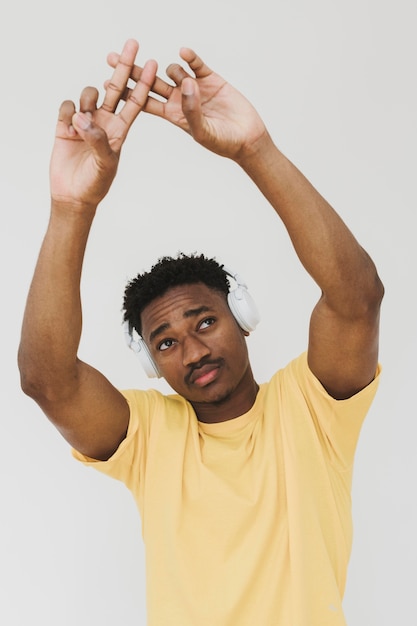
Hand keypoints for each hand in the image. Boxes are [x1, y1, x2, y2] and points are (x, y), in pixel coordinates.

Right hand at [50, 39, 157, 210]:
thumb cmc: (96, 184)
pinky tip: (69, 126)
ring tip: (83, 121)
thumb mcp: (105, 164)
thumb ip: (98, 141)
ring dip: (87, 100)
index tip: (153, 64)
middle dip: (124, 67)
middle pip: (116, 88)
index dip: (144, 83)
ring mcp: (85, 121)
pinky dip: (67, 111)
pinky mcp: (65, 124)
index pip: (135, 102)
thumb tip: (84, 118)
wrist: (74, 195)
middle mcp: (104, 122)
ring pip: (88, 94)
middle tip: (132, 44)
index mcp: (120, 130)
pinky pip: (67, 105)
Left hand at [107, 46, 266, 160]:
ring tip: (185, 83)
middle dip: (133, 70)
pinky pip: (196, 63)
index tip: (106, 82)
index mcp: (172, 115)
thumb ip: (191, 110)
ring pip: (173, 71)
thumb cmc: (223, 142)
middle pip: (150, 82)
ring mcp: (194, 87)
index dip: (126, 92)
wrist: (247, 138)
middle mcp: (179, 99)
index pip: (144, 102)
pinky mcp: (210, 78)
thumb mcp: (202, 132)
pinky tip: (185, 52)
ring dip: (173, 70)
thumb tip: (184, 84)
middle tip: (113, 57)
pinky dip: (190, 57)